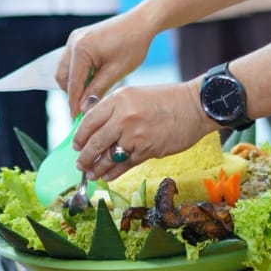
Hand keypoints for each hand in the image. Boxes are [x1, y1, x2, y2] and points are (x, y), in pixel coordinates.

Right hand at [57, 10, 155, 114]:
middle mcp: (73, 42)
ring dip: (75, 83)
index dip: (74, 104)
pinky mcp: (80, 38)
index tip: (77, 120)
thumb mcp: (116, 72)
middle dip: (72, 93)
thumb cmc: (133, 45)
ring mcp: (75, 38)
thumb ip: (98, 90)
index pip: (72, 84)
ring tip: (91, 95)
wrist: (141, 22)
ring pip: (65, 69)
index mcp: (81, 49)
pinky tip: (93, 80)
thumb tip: (84, 109)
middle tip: (84, 109)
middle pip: (62, 77)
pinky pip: (72, 61)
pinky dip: (79, 73)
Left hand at [73, 83, 212, 180]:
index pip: (89, 121)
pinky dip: (113, 173)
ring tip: (91, 174)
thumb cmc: (166, 99)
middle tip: (80, 163)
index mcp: (118, 100)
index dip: (80, 136)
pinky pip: (125, 165)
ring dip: (97, 168)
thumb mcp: (135, 94)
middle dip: (84, 156)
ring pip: (108, 157)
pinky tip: (107, 176)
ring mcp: (135, 135)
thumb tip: (94, 125)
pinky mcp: (147, 150)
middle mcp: (124, 117)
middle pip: (95, 142)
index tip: (76, 145)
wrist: (194, 106)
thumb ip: (114, 108)